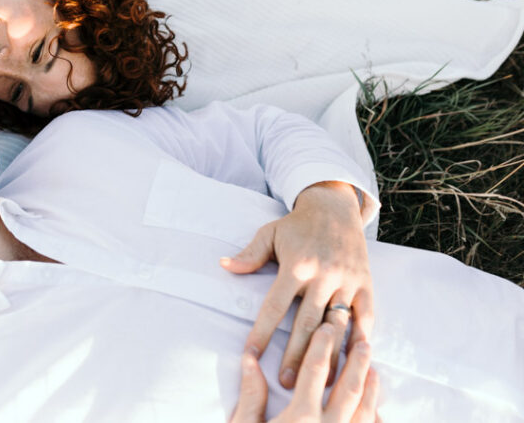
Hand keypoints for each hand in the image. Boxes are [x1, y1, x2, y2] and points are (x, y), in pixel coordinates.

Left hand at [221, 182, 372, 388]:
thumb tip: (224, 266)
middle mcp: (323, 275)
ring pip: (337, 325)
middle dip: (296, 355)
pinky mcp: (366, 285)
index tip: (251, 354)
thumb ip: (250, 254)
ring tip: (320, 382)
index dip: (262, 332)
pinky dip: (361, 340)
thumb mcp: (270, 233)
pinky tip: (355, 363)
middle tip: (286, 382)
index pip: (275, 306)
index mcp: (296, 265)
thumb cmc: (297, 225)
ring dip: (329, 355)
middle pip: (307, 323)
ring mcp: (347, 281)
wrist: (335, 207)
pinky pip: (366, 317)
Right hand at [230, 324, 379, 422]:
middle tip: (363, 339)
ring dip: (371, 388)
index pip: (315, 369)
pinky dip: (374, 421)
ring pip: (365, 412)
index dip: (323, 344)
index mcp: (301, 417)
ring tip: (374, 369)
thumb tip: (249, 360)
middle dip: (357, 360)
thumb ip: (251, 395)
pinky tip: (376, 413)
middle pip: (349, 387)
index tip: (328, 327)